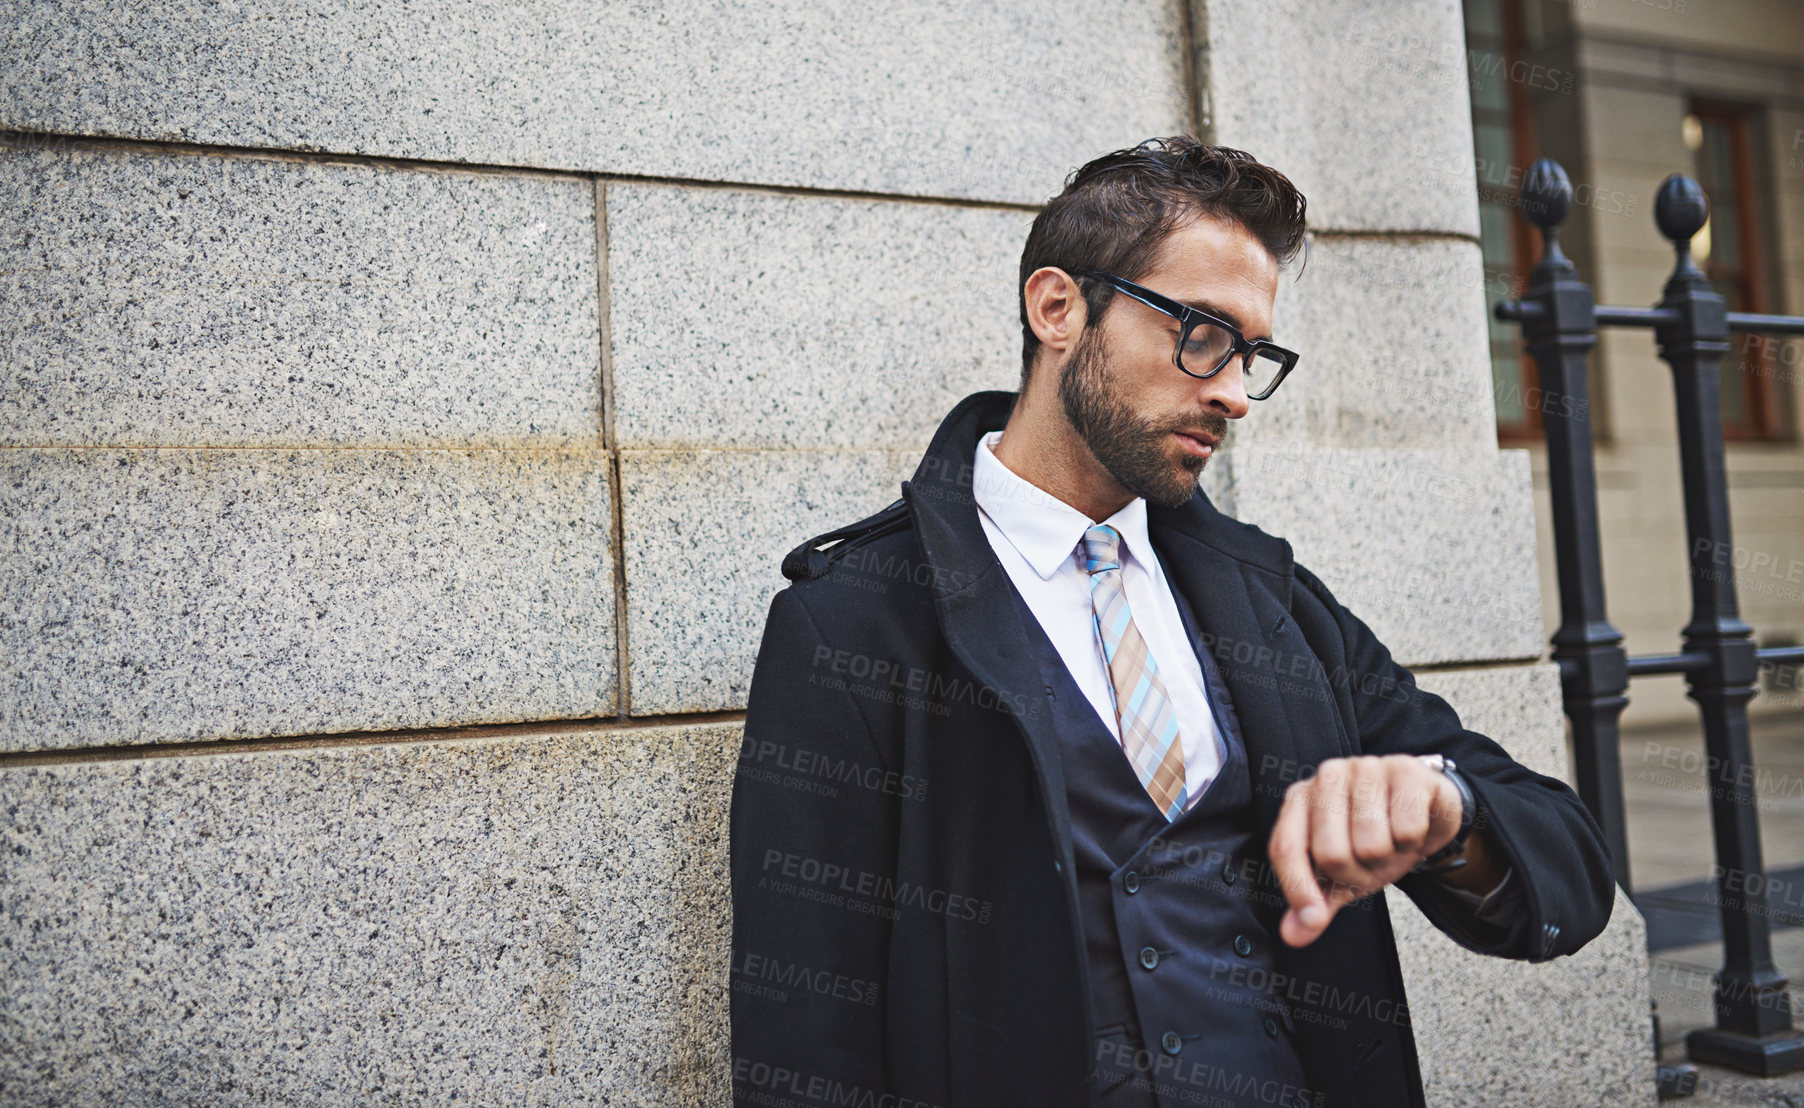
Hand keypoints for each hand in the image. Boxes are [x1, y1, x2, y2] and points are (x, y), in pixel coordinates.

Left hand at [1267, 754, 1463, 947]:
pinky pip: (1407, 829)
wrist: (1427, 809)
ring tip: (1391, 841)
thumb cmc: (1376, 837)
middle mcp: (1327, 776)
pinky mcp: (1405, 769)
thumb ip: (1317, 901)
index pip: (1285, 847)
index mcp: (1300, 799)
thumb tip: (1293, 935)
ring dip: (1388, 857)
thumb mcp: (1343, 873)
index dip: (1297, 887)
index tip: (1313, 919)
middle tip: (1371, 861)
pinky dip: (1414, 841)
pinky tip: (1412, 826)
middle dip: (1358, 874)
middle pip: (1331, 853)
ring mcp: (1366, 767)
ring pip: (1371, 844)